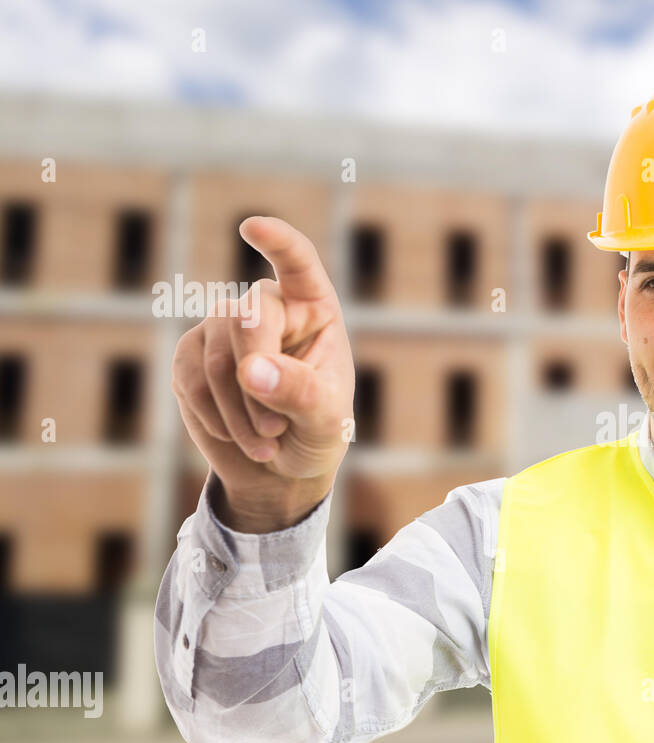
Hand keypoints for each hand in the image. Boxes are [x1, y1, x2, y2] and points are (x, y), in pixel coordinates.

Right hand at [171, 217, 355, 531]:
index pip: (297, 263)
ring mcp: (223, 327)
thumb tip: (252, 370)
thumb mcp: (325, 420)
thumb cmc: (317, 433)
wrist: (280, 467)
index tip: (252, 227)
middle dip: (256, 380)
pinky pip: (191, 380)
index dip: (278, 242)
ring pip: (216, 357)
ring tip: (266, 443)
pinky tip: (236, 437)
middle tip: (275, 429)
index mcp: (312, 308)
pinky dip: (214, 416)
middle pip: (244, 319)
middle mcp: (267, 308)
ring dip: (238, 411)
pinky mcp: (191, 355)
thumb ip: (299, 391)